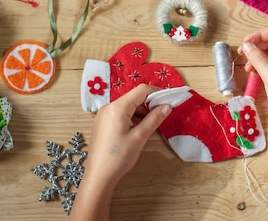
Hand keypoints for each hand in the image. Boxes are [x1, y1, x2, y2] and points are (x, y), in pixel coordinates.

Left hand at [70, 84, 172, 219]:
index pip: (141, 90)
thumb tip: (168, 106)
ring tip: (150, 125)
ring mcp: (104, 115)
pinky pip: (121, 113)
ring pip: (128, 105)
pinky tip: (138, 129)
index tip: (169, 101)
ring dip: (141, 111)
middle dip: (149, 104)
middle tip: (162, 115)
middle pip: (134, 97)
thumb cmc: (119, 157)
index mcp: (118, 107)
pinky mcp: (103, 123)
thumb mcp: (140, 137)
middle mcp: (109, 107)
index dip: (157, 93)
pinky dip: (132, 117)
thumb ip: (154, 118)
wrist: (98, 176)